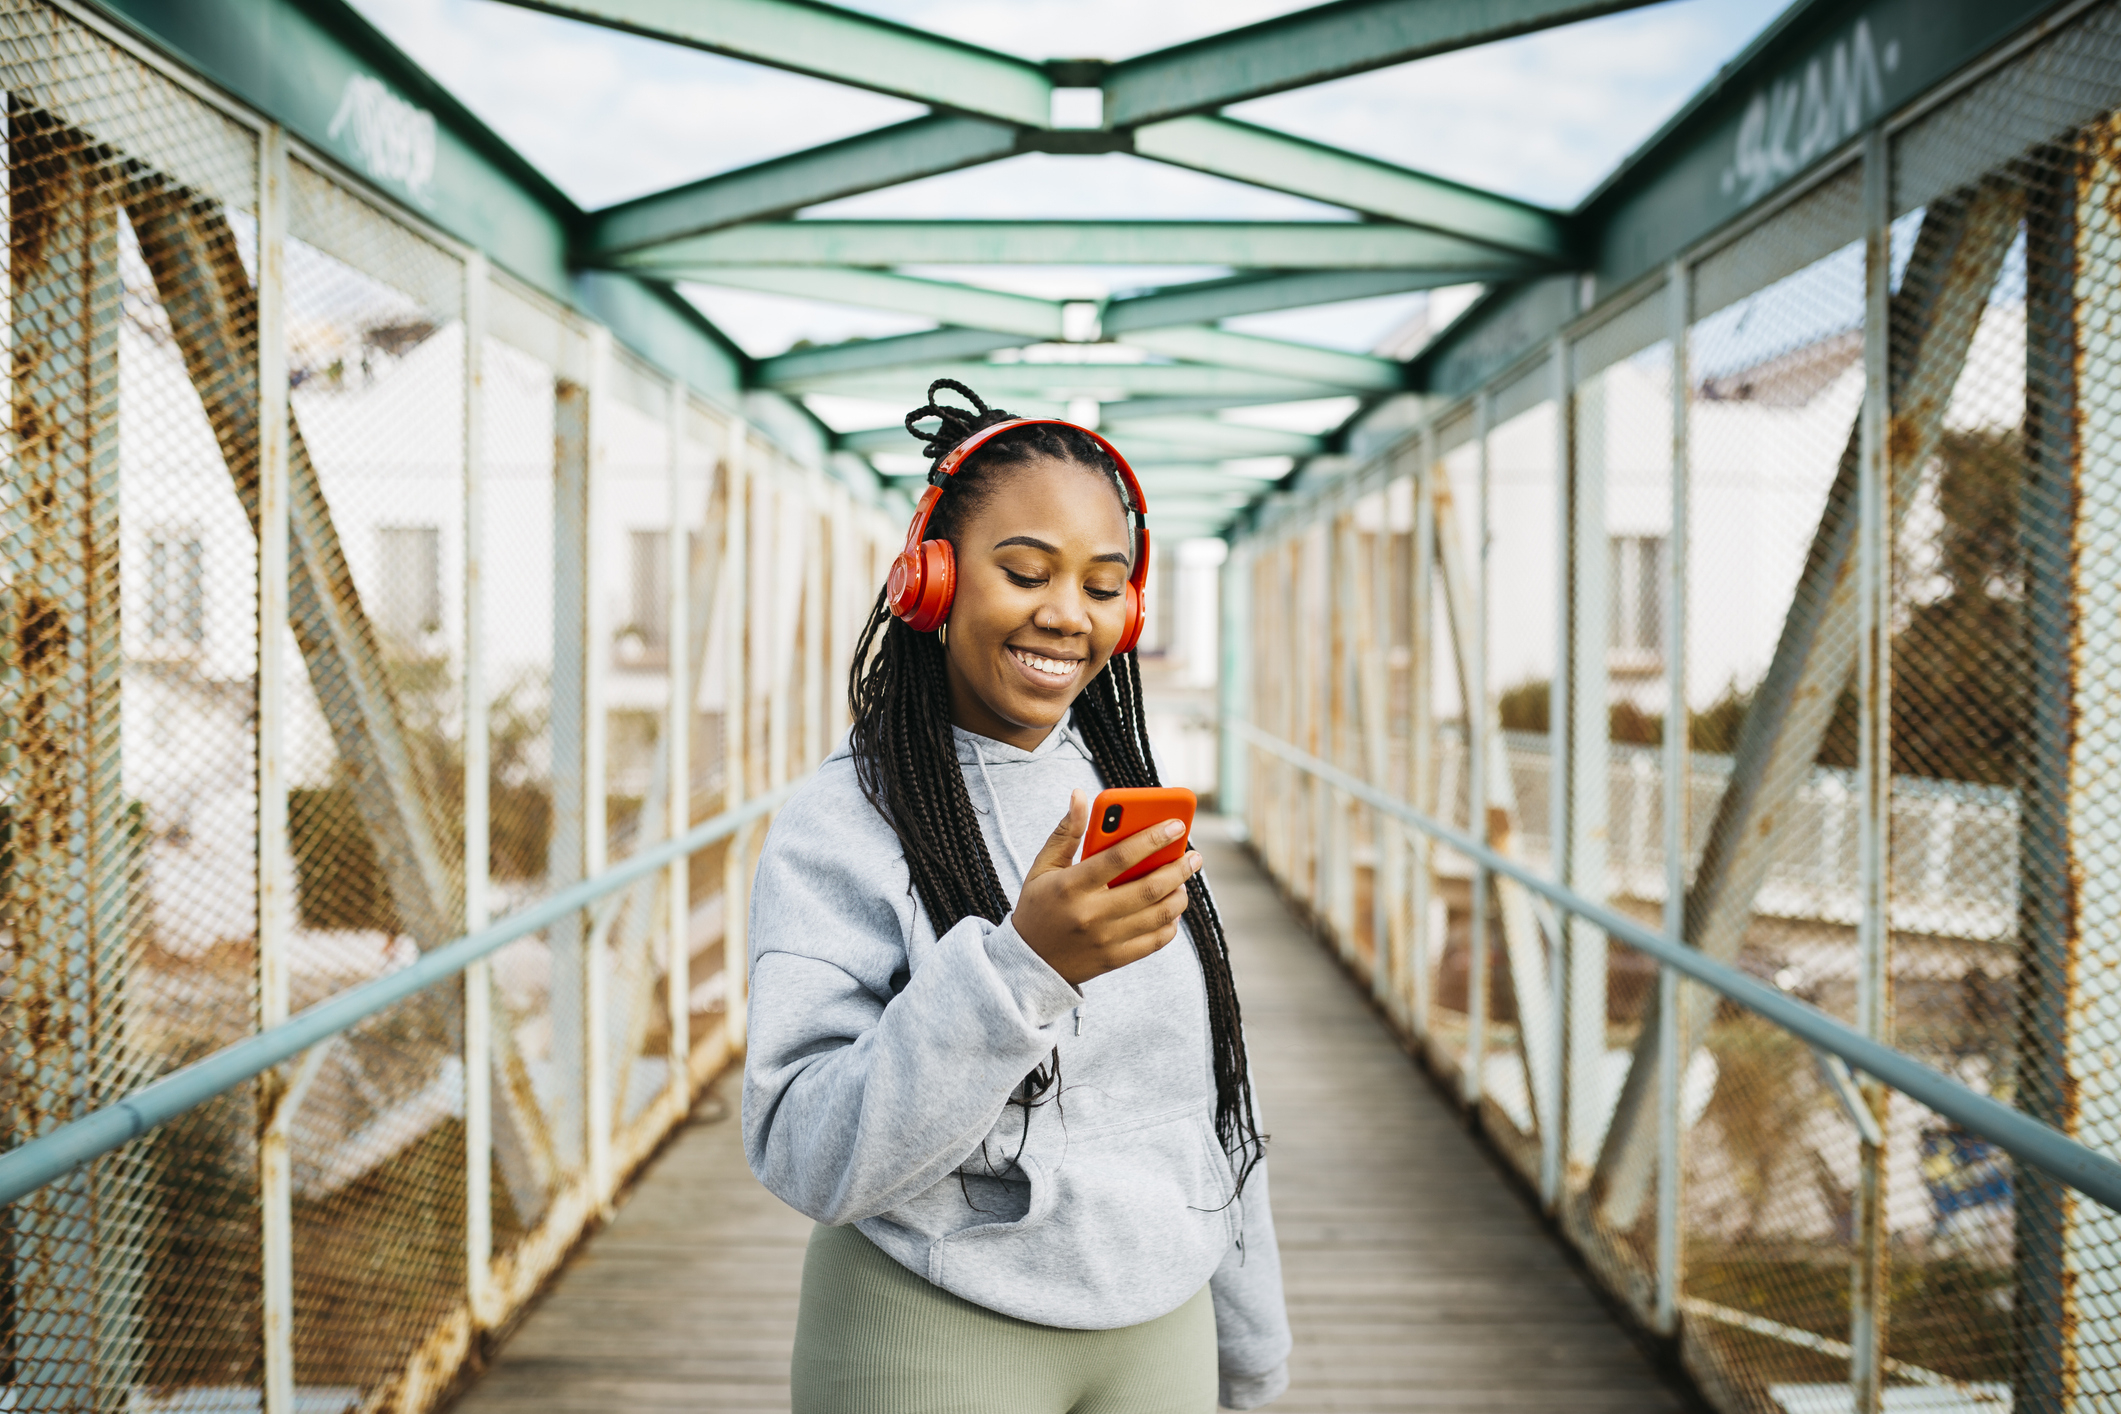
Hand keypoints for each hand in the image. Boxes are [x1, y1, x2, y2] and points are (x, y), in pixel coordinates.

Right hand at [1012, 789, 1201, 987]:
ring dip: (1179, 894)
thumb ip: (1066, 832)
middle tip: (1194, 856)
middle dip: (1179, 868)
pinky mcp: (1115, 959)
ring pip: (1159, 914)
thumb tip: (1080, 795)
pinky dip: (1171, 923)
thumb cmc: (1038, 906)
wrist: (1028, 964)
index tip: (1177, 824)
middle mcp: (1091, 914)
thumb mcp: (1043, 867)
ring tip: (1184, 880)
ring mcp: (1105, 940)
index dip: (1152, 838)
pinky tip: (1171, 908)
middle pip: (1148, 887)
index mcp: (1071, 885)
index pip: (1120, 857)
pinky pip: (1155, 940)